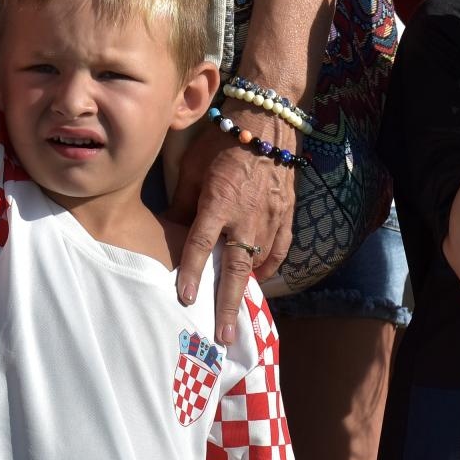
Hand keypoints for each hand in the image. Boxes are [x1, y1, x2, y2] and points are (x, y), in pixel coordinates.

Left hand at [170, 106, 294, 344]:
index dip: (193, 273)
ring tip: (237, 316)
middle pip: (237, 268)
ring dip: (247, 291)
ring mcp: (271, 218)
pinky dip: (268, 267)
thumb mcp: (192, 168)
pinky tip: (259, 279)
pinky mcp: (287, 215)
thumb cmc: (221, 141)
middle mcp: (247, 216)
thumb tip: (172, 230)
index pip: (202, 244)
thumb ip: (184, 203)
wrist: (267, 124)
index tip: (186, 299)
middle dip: (228, 304)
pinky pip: (279, 249)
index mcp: (219, 202)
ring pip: (259, 263)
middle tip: (224, 335)